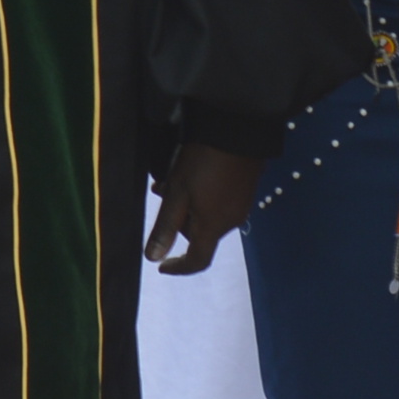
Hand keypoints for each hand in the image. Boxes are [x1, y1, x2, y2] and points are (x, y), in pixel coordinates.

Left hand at [147, 144, 263, 274]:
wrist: (240, 131)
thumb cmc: (204, 163)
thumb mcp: (177, 194)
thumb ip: (164, 227)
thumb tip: (153, 258)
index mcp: (212, 227)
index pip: (198, 261)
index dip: (179, 267)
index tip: (162, 266)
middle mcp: (230, 222)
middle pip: (200, 235)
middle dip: (178, 222)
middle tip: (161, 194)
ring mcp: (240, 205)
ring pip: (207, 217)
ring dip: (188, 206)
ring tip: (172, 179)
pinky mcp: (246, 190)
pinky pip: (219, 204)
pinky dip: (202, 199)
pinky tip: (192, 174)